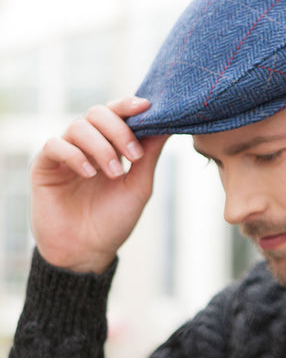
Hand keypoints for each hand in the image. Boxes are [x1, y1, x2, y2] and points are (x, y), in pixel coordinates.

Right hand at [31, 97, 168, 273]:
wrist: (87, 251)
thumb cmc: (114, 220)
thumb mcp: (138, 186)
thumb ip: (149, 155)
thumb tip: (168, 125)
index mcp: (110, 146)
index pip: (116, 114)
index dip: (129, 106)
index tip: (147, 107)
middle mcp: (86, 145)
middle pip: (97, 113)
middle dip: (119, 129)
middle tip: (134, 156)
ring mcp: (65, 154)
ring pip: (78, 127)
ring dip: (101, 147)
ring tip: (114, 173)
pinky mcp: (44, 166)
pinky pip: (55, 145)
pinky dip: (75, 155)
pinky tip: (89, 174)